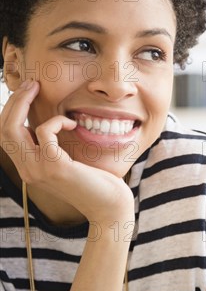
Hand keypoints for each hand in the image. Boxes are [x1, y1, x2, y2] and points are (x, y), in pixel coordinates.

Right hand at [0, 79, 132, 222]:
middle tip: (31, 83)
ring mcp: (38, 170)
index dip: (12, 111)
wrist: (110, 207)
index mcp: (29, 168)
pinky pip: (44, 132)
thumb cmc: (96, 183)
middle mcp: (27, 170)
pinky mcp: (55, 167)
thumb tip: (47, 124)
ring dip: (24, 103)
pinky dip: (56, 121)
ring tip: (39, 89)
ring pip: (12, 129)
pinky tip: (71, 123)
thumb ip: (53, 147)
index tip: (27, 91)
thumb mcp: (67, 162)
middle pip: (3, 129)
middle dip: (14, 101)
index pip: (6, 135)